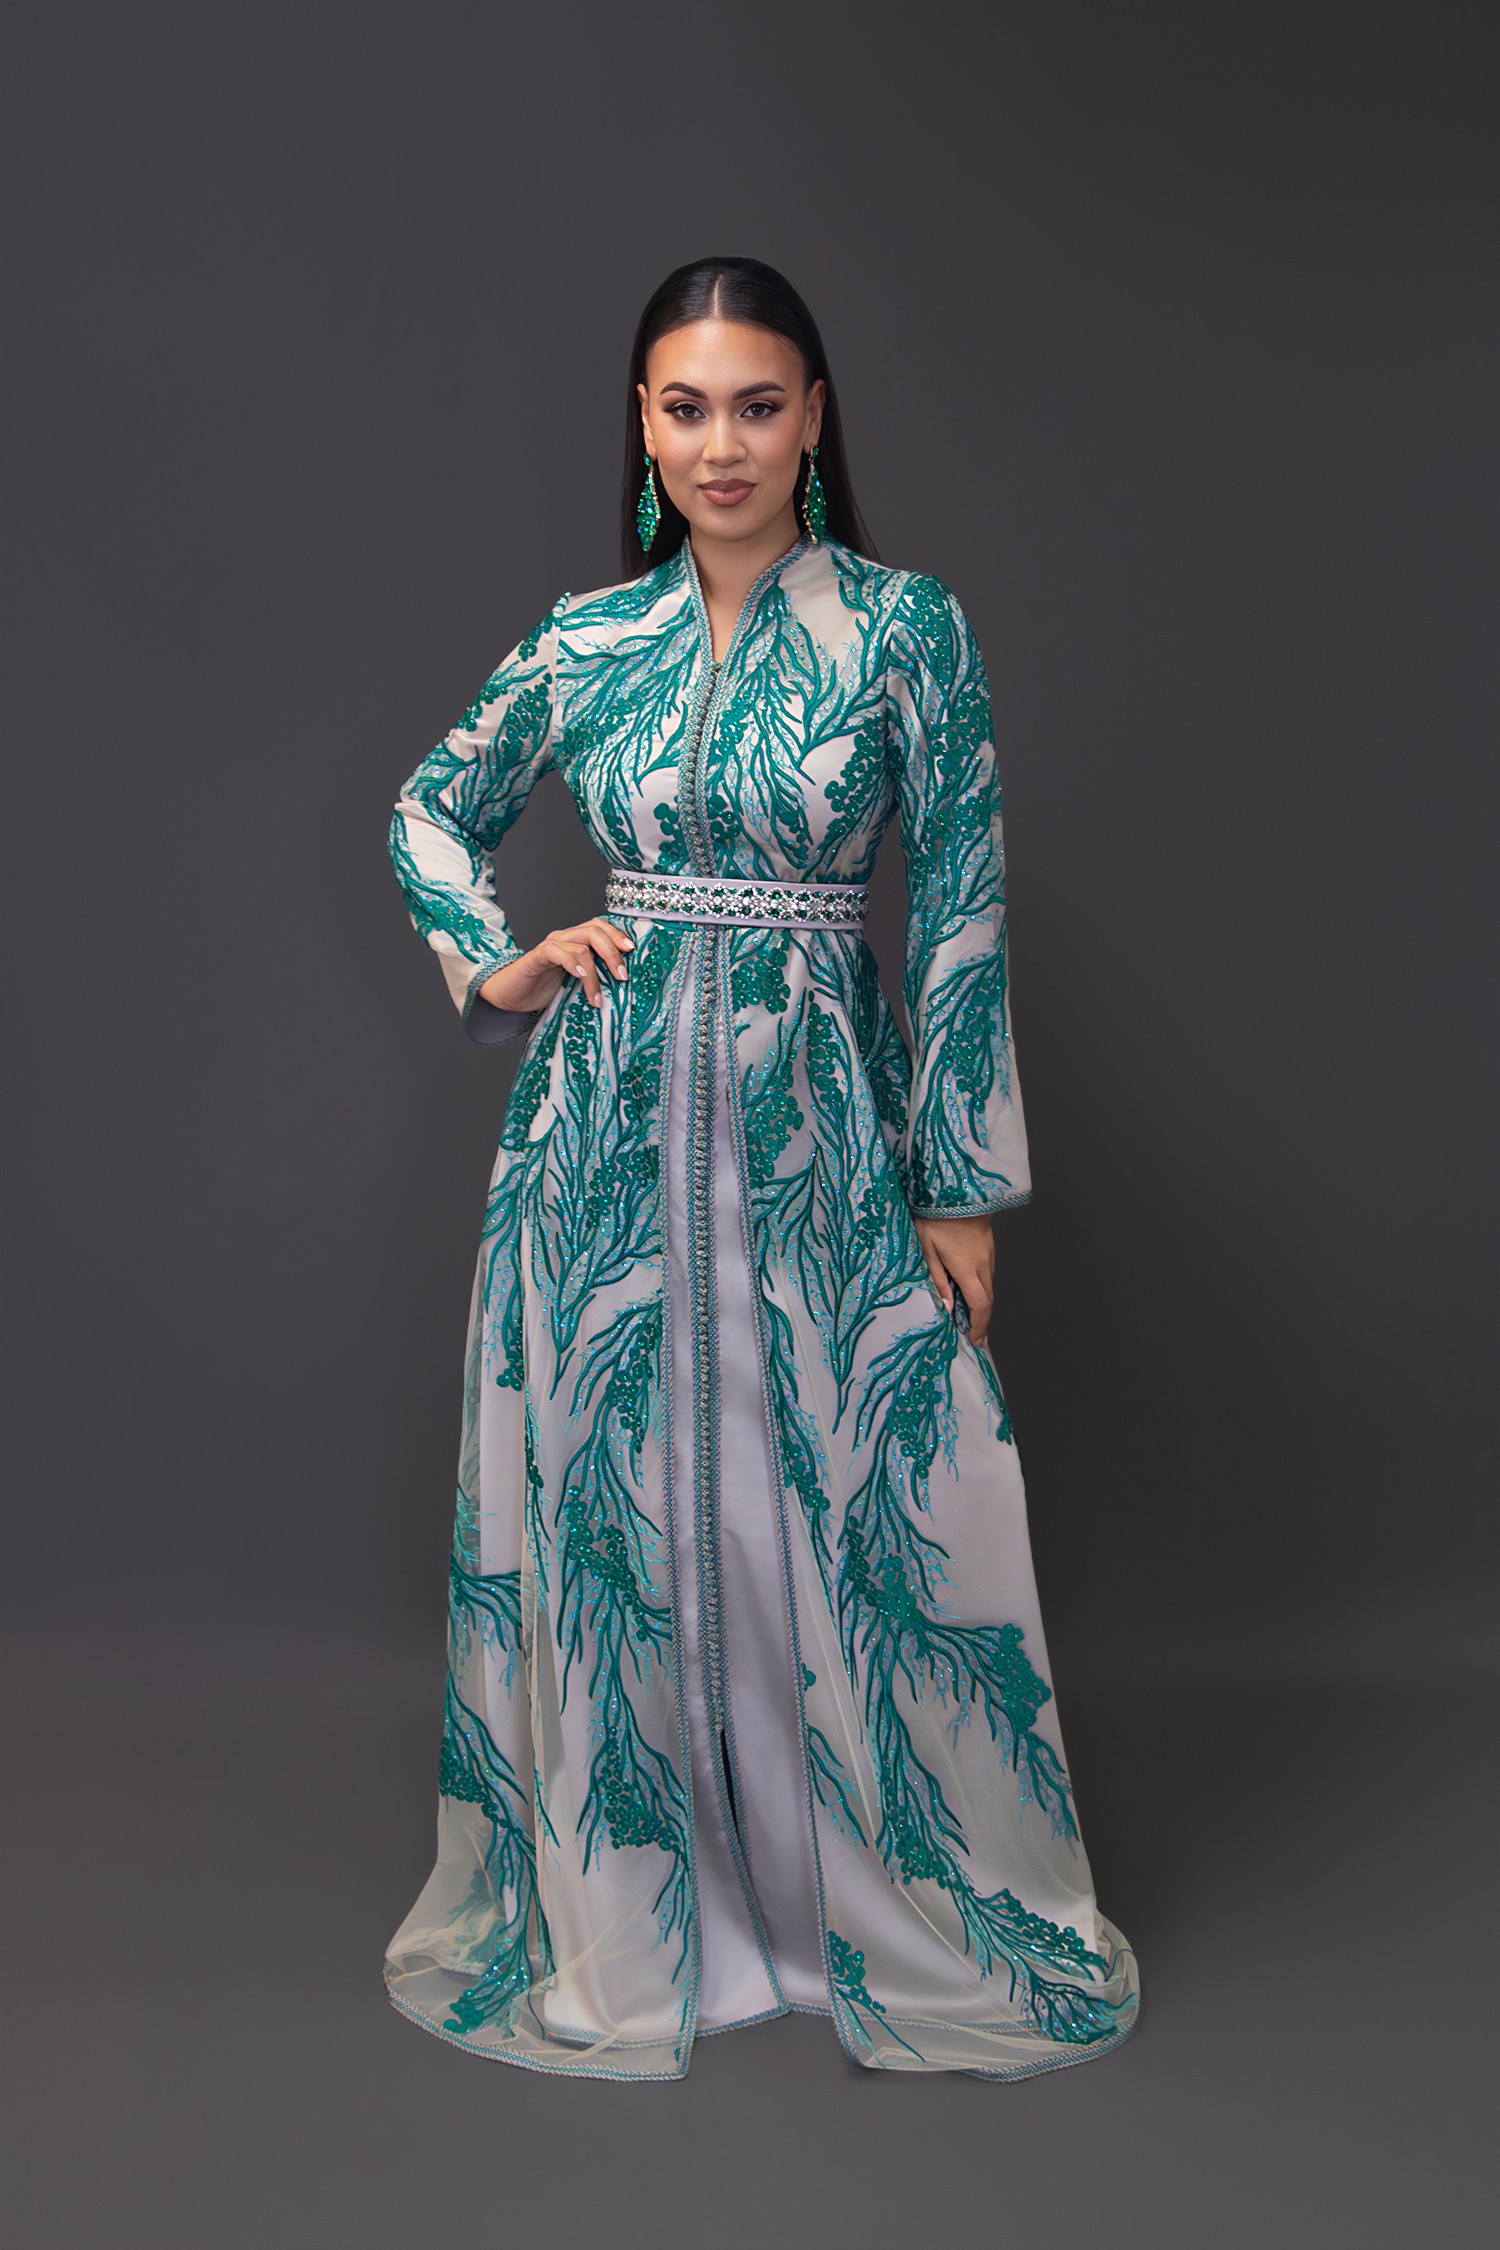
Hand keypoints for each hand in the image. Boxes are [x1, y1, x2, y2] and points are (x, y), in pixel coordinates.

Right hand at [478, 918, 634, 1015]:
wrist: (510, 997)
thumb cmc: (542, 990)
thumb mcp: (575, 984)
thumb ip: (594, 978)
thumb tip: (623, 988)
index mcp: (574, 941)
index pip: (599, 927)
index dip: (617, 935)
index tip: (632, 951)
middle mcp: (563, 938)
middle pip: (594, 930)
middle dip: (613, 952)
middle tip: (622, 976)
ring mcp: (549, 946)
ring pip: (580, 944)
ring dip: (595, 972)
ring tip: (598, 997)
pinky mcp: (536, 957)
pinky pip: (557, 952)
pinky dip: (573, 963)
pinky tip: (581, 976)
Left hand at [912, 1212, 994, 1347]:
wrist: (954, 1189)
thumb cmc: (933, 1218)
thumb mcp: (927, 1250)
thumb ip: (938, 1280)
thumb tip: (948, 1307)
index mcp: (967, 1267)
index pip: (980, 1305)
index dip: (980, 1326)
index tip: (976, 1340)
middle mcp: (983, 1263)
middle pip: (989, 1299)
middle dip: (983, 1320)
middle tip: (976, 1337)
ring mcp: (989, 1253)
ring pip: (990, 1285)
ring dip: (983, 1304)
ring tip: (971, 1317)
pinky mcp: (989, 1244)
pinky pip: (988, 1272)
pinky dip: (983, 1287)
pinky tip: (971, 1290)